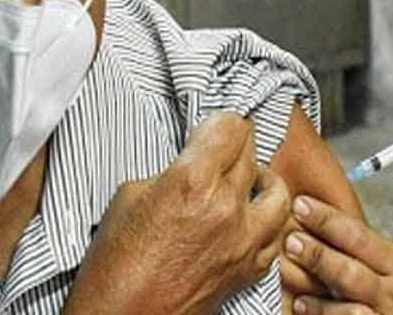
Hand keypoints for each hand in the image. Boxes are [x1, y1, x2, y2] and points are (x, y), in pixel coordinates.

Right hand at [64, 113, 289, 314]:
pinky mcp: (249, 269)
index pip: (231, 126)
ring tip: (247, 181)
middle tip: (221, 149)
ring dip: (263, 181)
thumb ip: (172, 170)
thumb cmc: (114, 264)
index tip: (210, 128)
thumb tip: (195, 160)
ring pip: (278, 192)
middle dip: (236, 145)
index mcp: (192, 180)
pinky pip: (277, 234)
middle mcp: (225, 207)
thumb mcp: (130, 195)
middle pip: (252, 152)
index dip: (219, 122)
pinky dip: (268, 222)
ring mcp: (243, 240)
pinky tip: (249, 219)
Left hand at [284, 196, 392, 314]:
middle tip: (290, 240)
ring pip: (349, 309)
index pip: (359, 236)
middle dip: (318, 255)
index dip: (328, 220)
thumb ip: (377, 253)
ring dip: (318, 299)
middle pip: (351, 271)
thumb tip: (335, 230)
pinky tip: (305, 312)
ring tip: (292, 283)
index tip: (302, 205)